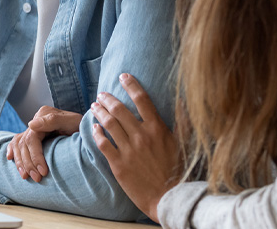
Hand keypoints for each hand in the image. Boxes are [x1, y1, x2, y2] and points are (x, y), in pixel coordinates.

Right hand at [5, 106, 82, 181]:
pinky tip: (10, 158)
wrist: (89, 128)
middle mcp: (37, 120)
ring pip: (19, 144)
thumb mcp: (72, 122)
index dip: (35, 156)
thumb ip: (52, 120)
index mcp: (44, 115)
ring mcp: (34, 127)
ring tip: (26, 176)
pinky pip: (17, 141)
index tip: (43, 172)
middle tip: (37, 179)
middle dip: (28, 163)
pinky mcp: (35, 135)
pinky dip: (12, 149)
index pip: (32, 138)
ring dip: (20, 161)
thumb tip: (30, 125)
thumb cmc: (82, 126)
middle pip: (24, 143)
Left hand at [91, 73, 179, 222]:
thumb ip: (181, 121)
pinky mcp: (118, 164)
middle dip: (108, 98)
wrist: (169, 198)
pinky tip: (94, 127)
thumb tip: (182, 101)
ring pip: (109, 124)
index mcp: (157, 129)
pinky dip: (96, 133)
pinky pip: (103, 144)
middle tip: (102, 94)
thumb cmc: (178, 171)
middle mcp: (141, 136)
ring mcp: (129, 150)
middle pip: (120, 110)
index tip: (123, 76)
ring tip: (94, 106)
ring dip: (99, 112)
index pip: (142, 99)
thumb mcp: (182, 144)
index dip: (131, 85)